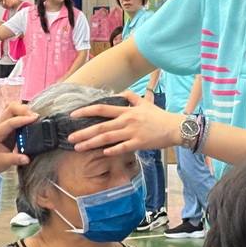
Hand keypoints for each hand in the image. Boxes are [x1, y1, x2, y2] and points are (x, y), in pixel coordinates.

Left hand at [0, 102, 37, 178]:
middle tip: (35, 117)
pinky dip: (23, 116)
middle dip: (23, 110)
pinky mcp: (7, 128)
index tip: (34, 118)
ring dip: (24, 111)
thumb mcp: (3, 162)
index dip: (22, 119)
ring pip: (13, 110)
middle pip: (10, 108)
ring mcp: (3, 126)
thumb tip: (27, 158)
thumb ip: (15, 159)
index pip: (10, 122)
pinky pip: (15, 117)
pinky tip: (30, 122)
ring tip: (34, 119)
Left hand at [66, 91, 182, 154]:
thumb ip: (131, 97)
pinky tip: (102, 153)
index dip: (86, 111)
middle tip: (70, 138)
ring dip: (91, 143)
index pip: (101, 109)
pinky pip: (123, 147)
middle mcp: (126, 121)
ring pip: (108, 138)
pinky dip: (112, 150)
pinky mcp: (139, 143)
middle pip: (100, 126)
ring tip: (78, 148)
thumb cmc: (159, 116)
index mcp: (126, 111)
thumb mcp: (145, 103)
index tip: (73, 115)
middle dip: (83, 132)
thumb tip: (120, 93)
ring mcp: (132, 132)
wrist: (176, 127)